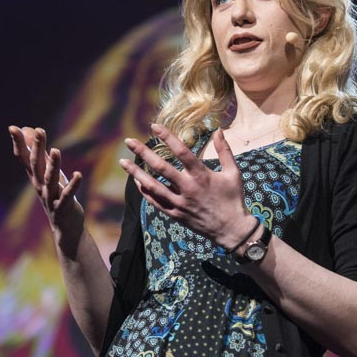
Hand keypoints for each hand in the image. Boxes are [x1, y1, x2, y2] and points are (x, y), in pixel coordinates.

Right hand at [8, 125, 83, 232]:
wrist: (65, 227)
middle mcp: (39, 186)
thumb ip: (37, 152)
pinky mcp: (63, 207)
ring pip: (50, 180)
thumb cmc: (55, 195)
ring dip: (52, 165)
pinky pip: (67, 195)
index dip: (19, 143)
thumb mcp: (45, 173)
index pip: (23, 158)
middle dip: (37, 147)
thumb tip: (27, 128)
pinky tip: (79, 175)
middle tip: (39, 130)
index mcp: (35, 177)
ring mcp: (50, 197)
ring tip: (56, 150)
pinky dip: (73, 185)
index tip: (12, 127)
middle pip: (36, 165)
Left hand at [119, 124, 253, 249]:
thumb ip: (225, 151)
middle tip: (128, 141)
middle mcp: (188, 188)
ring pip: (153, 186)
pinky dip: (145, 191)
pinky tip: (137, 182)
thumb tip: (219, 130)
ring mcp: (180, 203)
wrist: (232, 230)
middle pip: (160, 167)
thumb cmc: (233, 199)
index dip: (167, 137)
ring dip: (136, 173)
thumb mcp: (233, 173)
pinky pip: (156, 202)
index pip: (181, 151)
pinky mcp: (176, 215)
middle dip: (143, 152)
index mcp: (201, 175)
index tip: (154, 126)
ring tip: (123, 162)